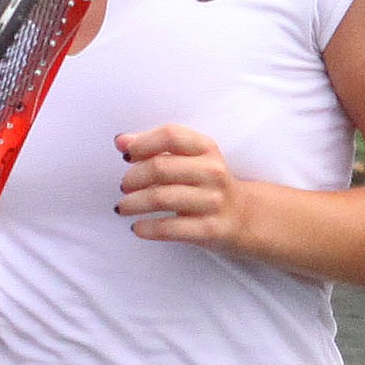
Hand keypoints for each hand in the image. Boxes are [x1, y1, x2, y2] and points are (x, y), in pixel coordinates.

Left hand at [114, 125, 247, 251]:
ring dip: (133, 203)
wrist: (243, 215)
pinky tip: (137, 227)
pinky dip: (147, 228)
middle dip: (133, 177)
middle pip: (160, 168)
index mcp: (206, 148)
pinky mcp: (210, 229)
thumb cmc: (206, 182)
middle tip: (124, 185)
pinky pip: (170, 228)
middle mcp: (212, 171)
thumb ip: (155, 146)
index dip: (143, 143)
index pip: (171, 136)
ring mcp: (213, 201)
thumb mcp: (189, 158)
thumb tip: (121, 141)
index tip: (127, 155)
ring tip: (123, 206)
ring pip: (161, 198)